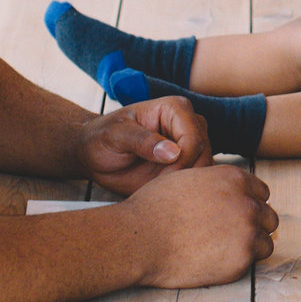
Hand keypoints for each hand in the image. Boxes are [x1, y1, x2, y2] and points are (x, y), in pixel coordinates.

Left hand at [78, 98, 208, 196]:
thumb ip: (142, 141)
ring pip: (205, 170)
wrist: (95, 156)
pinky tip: (164, 192)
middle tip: (158, 187)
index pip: (195, 137)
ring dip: (184, 184)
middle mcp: (189, 124)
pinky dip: (185, 190)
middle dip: (184, 175)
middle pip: (204, 154)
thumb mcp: (115, 136)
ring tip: (158, 189)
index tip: (161, 177)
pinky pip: (198, 180)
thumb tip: (173, 152)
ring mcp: (190, 145)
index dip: (182, 161)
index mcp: (175, 109)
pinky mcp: (188, 164)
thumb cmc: (102, 139)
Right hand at [123, 164, 277, 287]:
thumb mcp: (187, 179)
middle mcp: (247, 202)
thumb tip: (224, 191)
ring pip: (266, 240)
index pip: (261, 192)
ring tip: (224, 251)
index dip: (248, 204)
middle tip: (231, 236)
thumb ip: (214, 183)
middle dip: (254, 225)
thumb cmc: (153, 209)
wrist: (140, 239)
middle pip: (268, 216)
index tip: (235, 216)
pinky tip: (217, 261)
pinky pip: (254, 261)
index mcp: (234, 178)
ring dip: (251, 246)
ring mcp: (247, 231)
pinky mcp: (242, 258)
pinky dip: (239, 262)